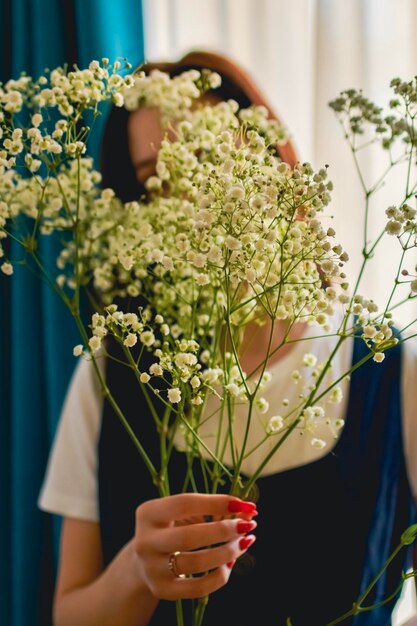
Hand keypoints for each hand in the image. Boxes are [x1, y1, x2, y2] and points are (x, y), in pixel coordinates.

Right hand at [133, 493, 256, 599]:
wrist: (144, 562)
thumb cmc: (172, 528)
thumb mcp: (182, 513)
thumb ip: (211, 509)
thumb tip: (248, 511)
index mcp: (148, 513)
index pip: (184, 504)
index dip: (216, 502)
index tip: (242, 504)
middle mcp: (145, 541)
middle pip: (188, 537)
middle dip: (223, 530)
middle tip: (247, 525)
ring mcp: (152, 569)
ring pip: (196, 564)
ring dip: (227, 552)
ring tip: (244, 542)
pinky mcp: (162, 590)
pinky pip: (199, 588)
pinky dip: (220, 576)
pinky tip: (230, 563)